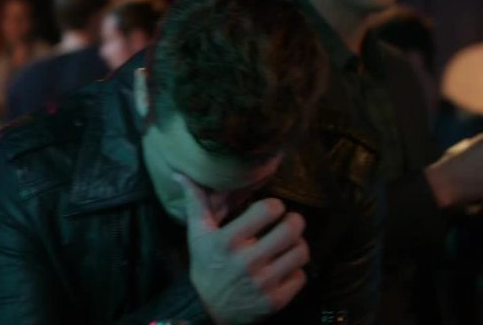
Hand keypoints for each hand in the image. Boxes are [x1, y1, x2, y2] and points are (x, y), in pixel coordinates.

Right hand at [176, 174, 308, 323]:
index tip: (272, 209)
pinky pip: (301, 277)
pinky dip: (295, 272)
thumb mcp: (197, 233)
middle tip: (290, 223)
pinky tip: (283, 269)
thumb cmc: (205, 264)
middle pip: (291, 229)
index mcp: (229, 240)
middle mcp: (247, 261)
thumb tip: (180, 173)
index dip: (275, 206)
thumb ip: (195, 201)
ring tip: (288, 245)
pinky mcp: (274, 301)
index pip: (268, 210)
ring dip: (298, 246)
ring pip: (301, 252)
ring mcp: (263, 283)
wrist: (206, 309)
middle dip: (295, 222)